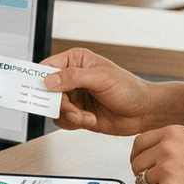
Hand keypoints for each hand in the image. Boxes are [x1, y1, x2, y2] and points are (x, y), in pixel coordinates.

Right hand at [41, 47, 163, 134]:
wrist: (144, 111)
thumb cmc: (129, 88)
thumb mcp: (101, 78)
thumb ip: (73, 77)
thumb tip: (49, 81)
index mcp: (76, 61)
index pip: (48, 67)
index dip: (41, 79)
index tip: (40, 90)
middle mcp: (72, 78)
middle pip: (48, 91)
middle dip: (59, 103)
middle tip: (71, 108)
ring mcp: (75, 96)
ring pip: (55, 108)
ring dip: (69, 115)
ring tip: (85, 116)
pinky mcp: (78, 113)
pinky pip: (63, 120)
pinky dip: (74, 122)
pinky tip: (90, 119)